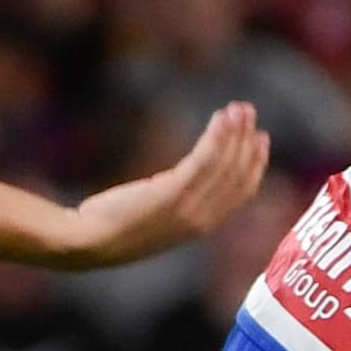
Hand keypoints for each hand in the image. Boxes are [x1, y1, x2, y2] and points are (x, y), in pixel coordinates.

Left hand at [50, 103, 269, 269]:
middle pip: (237, 175)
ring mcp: (188, 208)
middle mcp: (202, 219)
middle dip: (247, 141)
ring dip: (235, 132)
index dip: (255, 164)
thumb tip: (190, 172)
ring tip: (238, 108)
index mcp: (203, 225)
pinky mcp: (171, 195)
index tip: (260, 138)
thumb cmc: (117, 227)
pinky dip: (216, 137)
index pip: (242, 192)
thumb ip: (180, 194)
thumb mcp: (158, 211)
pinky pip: (204, 161)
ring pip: (224, 164)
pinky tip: (220, 118)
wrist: (90, 242)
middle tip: (248, 111)